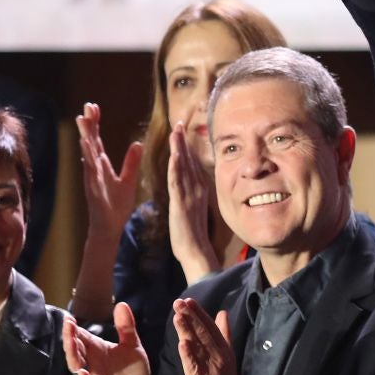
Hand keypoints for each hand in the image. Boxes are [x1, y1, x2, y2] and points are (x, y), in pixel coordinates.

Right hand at [63, 305, 151, 374]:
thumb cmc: (132, 368)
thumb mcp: (132, 345)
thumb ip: (126, 327)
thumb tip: (122, 304)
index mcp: (97, 348)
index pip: (81, 336)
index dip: (73, 328)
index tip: (68, 318)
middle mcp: (91, 361)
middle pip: (75, 348)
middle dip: (70, 337)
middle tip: (68, 325)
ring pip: (77, 365)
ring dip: (72, 355)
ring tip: (71, 343)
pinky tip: (83, 373)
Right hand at [77, 101, 144, 242]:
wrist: (109, 227)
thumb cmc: (116, 206)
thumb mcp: (128, 181)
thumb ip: (131, 162)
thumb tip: (138, 144)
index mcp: (101, 165)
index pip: (97, 140)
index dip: (95, 123)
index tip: (94, 106)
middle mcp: (94, 168)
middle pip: (90, 141)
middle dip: (89, 123)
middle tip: (88, 105)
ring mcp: (92, 177)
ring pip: (88, 153)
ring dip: (86, 136)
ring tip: (83, 119)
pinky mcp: (93, 187)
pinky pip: (91, 170)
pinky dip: (89, 158)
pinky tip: (87, 146)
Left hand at [167, 126, 219, 280]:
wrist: (195, 251)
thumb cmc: (193, 235)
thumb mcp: (193, 209)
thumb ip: (192, 195)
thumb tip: (191, 186)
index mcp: (199, 189)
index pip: (192, 163)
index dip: (186, 146)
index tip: (181, 131)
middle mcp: (198, 189)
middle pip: (189, 160)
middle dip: (183, 141)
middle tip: (179, 123)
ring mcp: (190, 195)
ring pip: (184, 167)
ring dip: (179, 148)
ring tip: (176, 131)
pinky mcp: (181, 204)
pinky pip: (178, 182)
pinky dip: (176, 167)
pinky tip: (175, 155)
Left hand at [173, 297, 244, 374]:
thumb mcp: (227, 354)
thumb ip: (224, 333)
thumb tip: (223, 312)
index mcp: (222, 348)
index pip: (210, 327)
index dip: (199, 313)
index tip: (189, 300)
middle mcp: (217, 355)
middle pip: (202, 333)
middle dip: (191, 316)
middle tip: (179, 302)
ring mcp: (209, 367)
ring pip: (197, 346)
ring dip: (188, 330)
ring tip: (178, 316)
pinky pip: (194, 366)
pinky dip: (188, 355)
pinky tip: (182, 344)